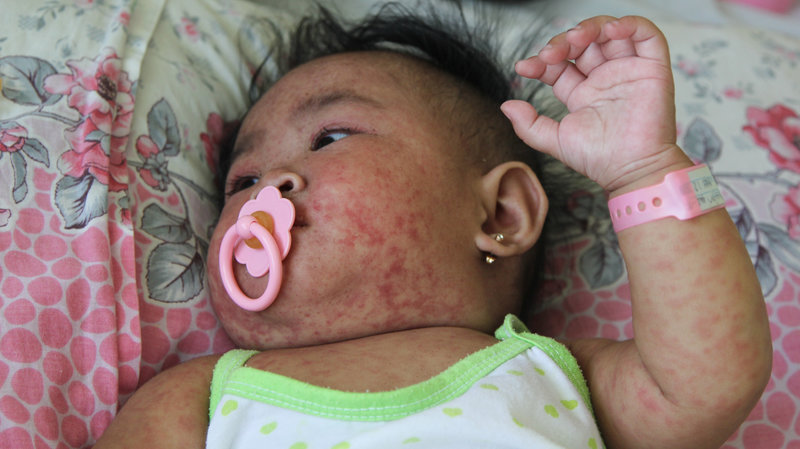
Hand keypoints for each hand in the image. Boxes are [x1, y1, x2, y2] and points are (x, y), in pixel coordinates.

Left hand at [502, 16, 691, 192]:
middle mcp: (604, 79)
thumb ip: (529, 125)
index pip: (560, 65)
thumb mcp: (555, 141)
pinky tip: (610, 30)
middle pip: (582, 45)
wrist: (631, 170)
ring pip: (610, 34)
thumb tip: (506, 105)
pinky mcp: (653, 69)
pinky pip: (646, 36)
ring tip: (576, 39)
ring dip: (591, 28)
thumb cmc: (599, 160)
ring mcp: (628, 71)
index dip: (542, 61)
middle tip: (550, 54)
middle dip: (563, 43)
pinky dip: (630, 25)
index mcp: (582, 93)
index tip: (525, 68)